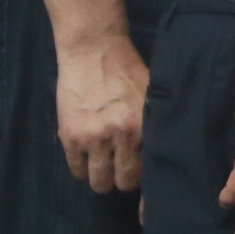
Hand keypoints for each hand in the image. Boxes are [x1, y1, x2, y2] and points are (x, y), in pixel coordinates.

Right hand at [55, 29, 150, 193]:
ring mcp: (92, 139)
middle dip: (123, 180)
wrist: (94, 51)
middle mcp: (119, 136)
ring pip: (98, 182)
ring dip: (102, 177)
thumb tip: (165, 152)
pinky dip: (83, 168)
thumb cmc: (128, 70)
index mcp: (144, 126)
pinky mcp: (70, 137)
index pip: (147, 170)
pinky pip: (76, 170)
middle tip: (122, 170)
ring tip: (105, 165)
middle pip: (123, 182)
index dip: (145, 176)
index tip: (143, 174)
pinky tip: (89, 156)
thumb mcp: (152, 96)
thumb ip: (155, 124)